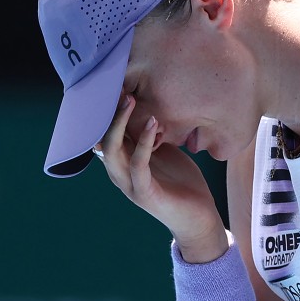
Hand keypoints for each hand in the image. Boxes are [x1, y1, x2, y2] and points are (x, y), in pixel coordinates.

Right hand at [95, 94, 225, 256]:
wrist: (198, 218)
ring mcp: (129, 184)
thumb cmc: (181, 182)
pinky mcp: (145, 194)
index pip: (104, 132)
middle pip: (101, 138)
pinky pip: (138, 165)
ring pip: (112, 150)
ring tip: (130, 100)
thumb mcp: (163, 151)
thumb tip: (147, 104)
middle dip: (108, 112)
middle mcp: (119, 173)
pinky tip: (154, 123)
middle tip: (119, 86)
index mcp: (121, 162)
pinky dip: (145, 143)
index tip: (113, 83)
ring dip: (120, 123)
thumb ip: (150, 134)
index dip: (106, 110)